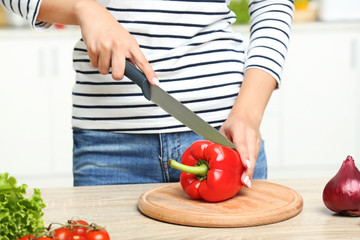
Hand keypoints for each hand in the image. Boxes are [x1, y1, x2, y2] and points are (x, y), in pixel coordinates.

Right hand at [37, 0, 157, 84]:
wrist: (95, 17)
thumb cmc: (113, 30)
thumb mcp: (127, 40)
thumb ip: (132, 56)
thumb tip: (136, 71)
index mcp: (131, 45)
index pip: (143, 62)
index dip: (149, 74)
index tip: (154, 83)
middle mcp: (119, 45)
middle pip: (118, 74)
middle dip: (116, 74)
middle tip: (115, 66)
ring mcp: (105, 47)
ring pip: (104, 71)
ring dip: (104, 66)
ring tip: (105, 54)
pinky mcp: (93, 48)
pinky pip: (94, 65)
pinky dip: (96, 61)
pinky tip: (98, 51)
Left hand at [220, 113, 260, 187]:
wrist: (247, 116)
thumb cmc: (232, 125)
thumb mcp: (222, 131)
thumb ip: (220, 142)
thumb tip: (210, 158)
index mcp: (239, 128)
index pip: (242, 143)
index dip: (244, 155)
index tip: (245, 165)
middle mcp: (250, 133)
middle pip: (251, 153)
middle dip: (249, 168)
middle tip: (245, 181)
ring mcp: (256, 139)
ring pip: (255, 157)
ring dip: (251, 171)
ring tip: (246, 183)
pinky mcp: (259, 145)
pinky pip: (255, 158)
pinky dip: (251, 168)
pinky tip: (247, 177)